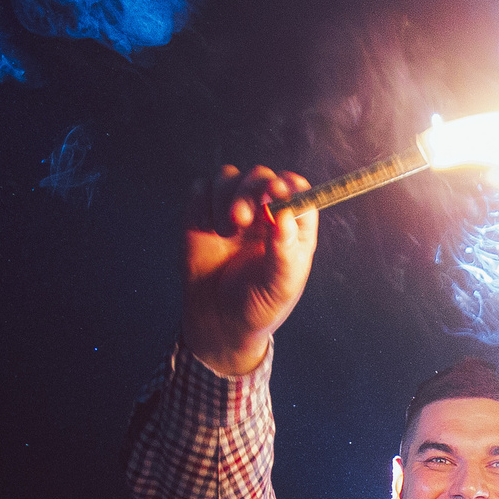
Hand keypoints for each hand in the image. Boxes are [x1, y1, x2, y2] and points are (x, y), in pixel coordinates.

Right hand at [181, 165, 314, 376]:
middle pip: (261, 177)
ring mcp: (233, 209)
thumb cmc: (258, 305)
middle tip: (241, 218)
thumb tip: (286, 215)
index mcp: (292, 226)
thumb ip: (284, 252)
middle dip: (250, 191)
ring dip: (224, 198)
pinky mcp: (204, 212)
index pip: (297, 190)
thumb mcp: (280, 287)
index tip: (278, 192)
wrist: (218, 321)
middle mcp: (264, 212)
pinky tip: (206, 230)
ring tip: (225, 232)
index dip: (288, 185)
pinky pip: (201, 189)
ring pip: (229, 176)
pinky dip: (201, 204)